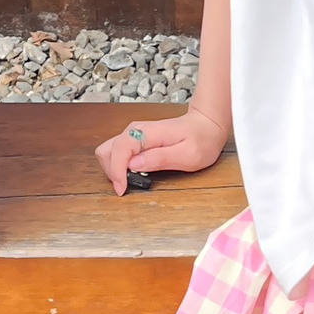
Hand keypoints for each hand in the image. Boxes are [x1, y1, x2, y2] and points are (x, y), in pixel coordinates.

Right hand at [95, 107, 229, 195]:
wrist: (206, 124)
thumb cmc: (202, 139)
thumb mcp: (188, 155)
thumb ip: (160, 158)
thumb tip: (134, 164)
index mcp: (149, 133)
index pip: (120, 148)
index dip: (116, 170)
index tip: (122, 188)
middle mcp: (137, 130)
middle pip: (107, 150)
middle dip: (111, 171)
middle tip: (126, 186)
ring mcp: (135, 133)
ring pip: (109, 151)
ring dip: (113, 169)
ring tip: (130, 181)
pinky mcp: (136, 138)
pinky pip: (118, 152)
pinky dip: (119, 165)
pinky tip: (133, 173)